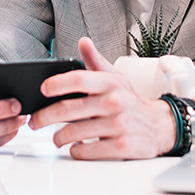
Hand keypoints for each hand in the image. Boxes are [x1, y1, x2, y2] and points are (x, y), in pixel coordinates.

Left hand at [30, 37, 176, 159]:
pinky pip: (86, 152)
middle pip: (68, 110)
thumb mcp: (116, 78)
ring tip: (56, 138)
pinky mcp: (121, 147)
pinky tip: (76, 147)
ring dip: (58, 138)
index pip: (78, 79)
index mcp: (110, 84)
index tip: (43, 89)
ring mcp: (118, 125)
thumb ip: (96, 62)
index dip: (56, 83)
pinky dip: (76, 151)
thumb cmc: (131, 102)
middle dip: (44, 117)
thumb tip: (83, 42)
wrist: (160, 127)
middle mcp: (114, 103)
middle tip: (35, 122)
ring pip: (73, 134)